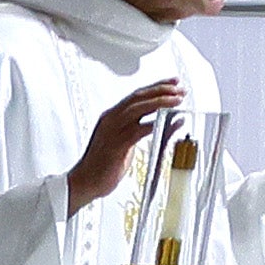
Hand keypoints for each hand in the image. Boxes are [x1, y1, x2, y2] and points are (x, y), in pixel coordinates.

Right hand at [65, 81, 190, 207]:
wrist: (84, 182)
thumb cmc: (104, 164)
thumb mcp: (128, 142)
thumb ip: (148, 130)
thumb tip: (174, 121)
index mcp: (112, 117)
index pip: (137, 95)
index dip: (157, 86)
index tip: (174, 82)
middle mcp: (111, 120)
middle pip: (138, 97)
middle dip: (161, 89)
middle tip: (180, 88)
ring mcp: (112, 131)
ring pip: (138, 108)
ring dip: (160, 102)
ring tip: (177, 99)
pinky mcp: (116, 145)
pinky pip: (138, 130)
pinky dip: (156, 124)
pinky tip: (169, 123)